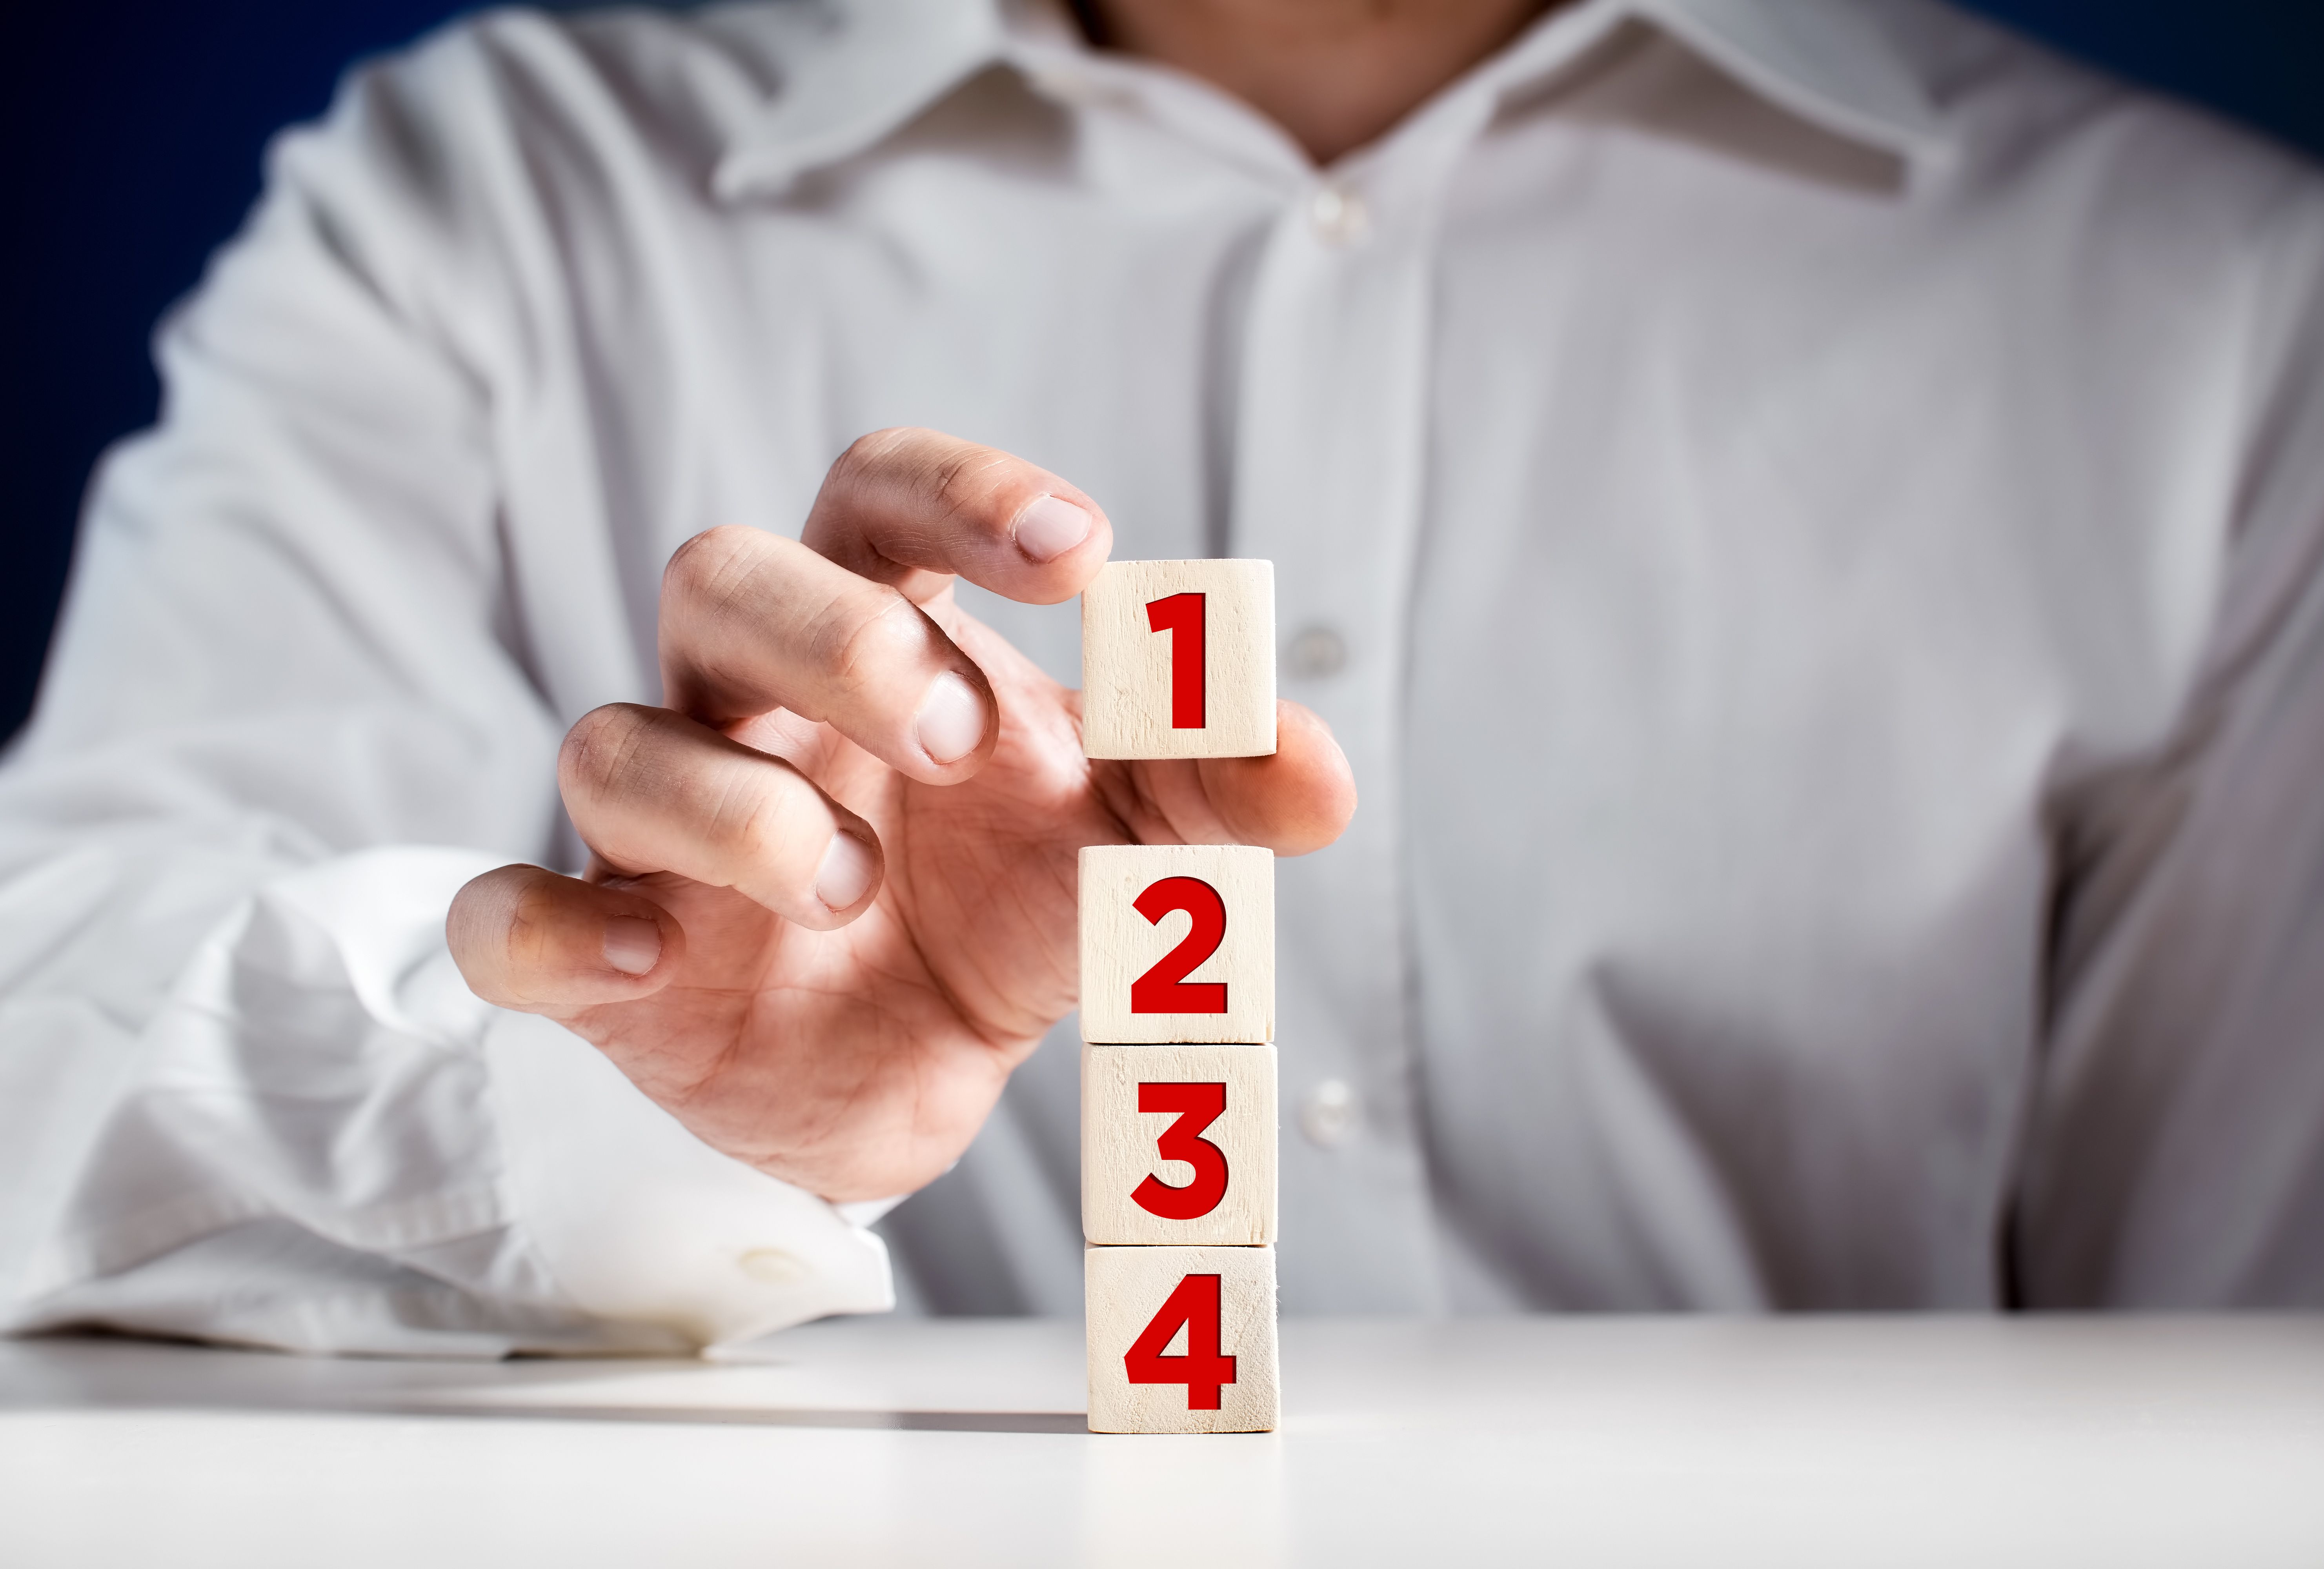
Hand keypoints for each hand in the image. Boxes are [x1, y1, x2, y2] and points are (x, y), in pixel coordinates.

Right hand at [446, 429, 1354, 1200]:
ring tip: (847, 884)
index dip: (961, 495)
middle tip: (956, 737)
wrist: (910, 1068)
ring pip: (613, 741)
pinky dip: (558, 930)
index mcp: (881, 635)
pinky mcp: (603, 960)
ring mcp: (659, 833)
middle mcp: (750, 705)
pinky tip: (653, 958)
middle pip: (721, 575)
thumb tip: (1324, 769)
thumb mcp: (1125, 845)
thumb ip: (1214, 792)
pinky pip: (512, 918)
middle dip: (835, 637)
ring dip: (735, 804)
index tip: (1075, 547)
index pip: (877, 494)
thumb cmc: (1004, 903)